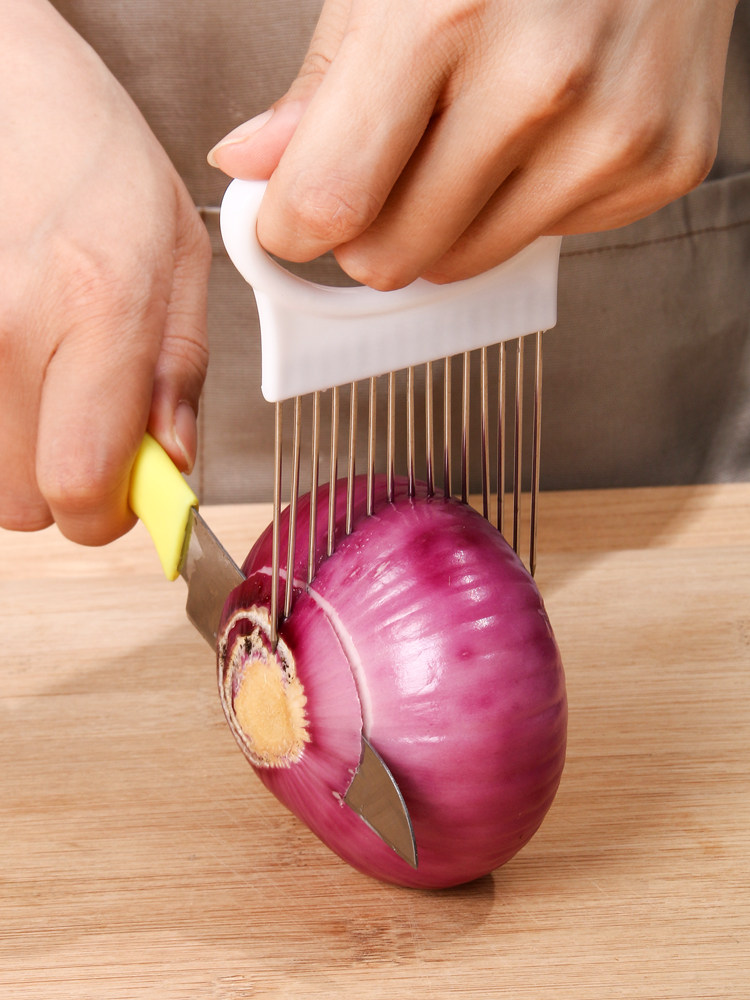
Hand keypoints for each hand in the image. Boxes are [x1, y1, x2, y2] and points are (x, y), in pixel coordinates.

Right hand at [1, 0, 210, 543]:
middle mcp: (6, 326)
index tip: (132, 486)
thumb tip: (172, 462)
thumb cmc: (91, 155)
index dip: (112, 509)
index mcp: (96, 305)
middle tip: (87, 419)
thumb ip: (179, 370)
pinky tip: (12, 363)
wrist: (2, 88)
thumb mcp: (177, 255)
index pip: (84, 488)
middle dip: (68, 482)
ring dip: (23, 453)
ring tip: (45, 376)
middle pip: (26, 504)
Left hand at [209, 0, 736, 288]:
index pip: (332, 198)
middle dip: (370, 229)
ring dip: (446, 222)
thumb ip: (320, 83)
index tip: (289, 223)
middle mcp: (541, 84)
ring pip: (463, 265)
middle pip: (393, 255)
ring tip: (473, 135)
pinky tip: (545, 131)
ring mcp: (612, 133)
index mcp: (447, 16)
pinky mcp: (662, 164)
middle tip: (386, 171)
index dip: (291, 226)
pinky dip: (525, 202)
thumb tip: (254, 165)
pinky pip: (542, 241)